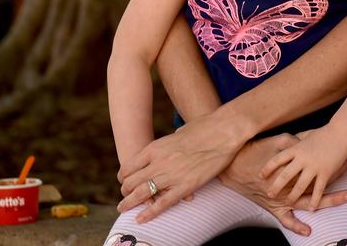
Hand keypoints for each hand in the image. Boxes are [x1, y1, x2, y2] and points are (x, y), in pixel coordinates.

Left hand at [117, 111, 245, 223]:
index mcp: (155, 148)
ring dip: (129, 203)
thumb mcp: (179, 132)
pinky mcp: (185, 186)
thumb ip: (171, 142)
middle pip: (131, 182)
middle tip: (124, 197)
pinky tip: (141, 219)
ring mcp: (171, 175)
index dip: (124, 177)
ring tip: (123, 209)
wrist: (223, 131)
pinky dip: (149, 213)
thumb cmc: (204, 127)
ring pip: (141, 194)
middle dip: (125, 191)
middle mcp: (158, 162)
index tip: (125, 181)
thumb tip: (173, 143)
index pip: (129, 167)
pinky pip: (163, 204)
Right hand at [221, 135, 346, 236]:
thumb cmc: (254, 152)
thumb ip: (292, 142)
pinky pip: (286, 220)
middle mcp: (290, 187)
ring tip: (343, 201)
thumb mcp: (274, 142)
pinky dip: (297, 226)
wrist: (233, 168)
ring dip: (327, 202)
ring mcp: (283, 200)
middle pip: (318, 188)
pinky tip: (308, 230)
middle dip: (336, 189)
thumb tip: (304, 141)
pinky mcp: (273, 208)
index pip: (317, 169)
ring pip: (308, 203)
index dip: (333, 166)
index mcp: (292, 169)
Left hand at [260, 126, 346, 209]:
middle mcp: (302, 159)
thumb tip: (289, 143)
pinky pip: (318, 190)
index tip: (260, 175)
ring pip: (300, 185)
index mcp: (296, 149)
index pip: (277, 159)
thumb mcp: (306, 135)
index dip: (268, 168)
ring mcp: (314, 166)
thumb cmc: (324, 133)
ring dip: (293, 195)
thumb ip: (296, 141)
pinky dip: (314, 200)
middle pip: (285, 175)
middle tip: (269, 194)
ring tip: (288, 201)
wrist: (340, 133)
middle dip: (276, 186)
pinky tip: (312, 208)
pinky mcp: (325, 172)